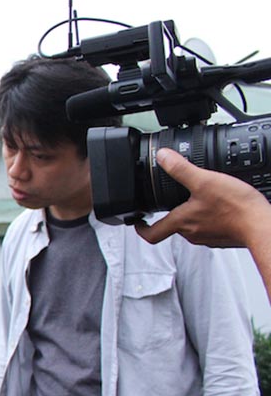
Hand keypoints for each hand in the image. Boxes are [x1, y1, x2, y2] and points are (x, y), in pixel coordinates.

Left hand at [136, 148, 270, 247]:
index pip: (151, 234)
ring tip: (196, 199)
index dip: (140, 228)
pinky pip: (210, 227)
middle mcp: (192, 233)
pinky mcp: (223, 237)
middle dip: (169, 214)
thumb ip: (181, 169)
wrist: (262, 226)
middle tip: (169, 201)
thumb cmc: (236, 208)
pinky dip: (209, 217)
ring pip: (192, 227)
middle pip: (172, 227)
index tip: (138, 221)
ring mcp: (208, 237)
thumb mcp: (204, 181)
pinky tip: (218, 206)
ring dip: (190, 215)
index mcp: (182, 222)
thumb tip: (163, 157)